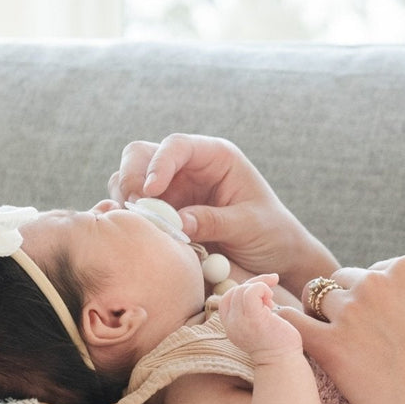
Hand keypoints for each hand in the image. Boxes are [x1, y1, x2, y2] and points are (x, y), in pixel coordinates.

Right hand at [108, 134, 335, 296]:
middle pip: (140, 156)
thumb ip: (214, 221)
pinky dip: (131, 221)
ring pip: (129, 182)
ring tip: (142, 228)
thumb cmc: (271, 233)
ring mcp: (171, 189)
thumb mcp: (249, 225)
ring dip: (127, 203)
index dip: (159, 163)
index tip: (151, 191)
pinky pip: (134, 210)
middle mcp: (188, 167)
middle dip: (132, 179)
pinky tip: (141, 237)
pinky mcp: (163, 213)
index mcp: (215, 157)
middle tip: (136, 211)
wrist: (276, 257)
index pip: (177, 146)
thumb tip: (175, 223)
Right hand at [217, 275, 303, 362]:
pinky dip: (262, 287)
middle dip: (254, 285)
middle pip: (235, 291)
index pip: (228, 297)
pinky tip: (271, 299)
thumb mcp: (259, 323)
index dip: (244, 289)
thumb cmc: (277, 343)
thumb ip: (253, 308)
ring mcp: (241, 321)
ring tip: (271, 302)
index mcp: (231, 326)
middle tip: (271, 297)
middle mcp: (232, 324)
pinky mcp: (254, 319)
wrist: (284, 362)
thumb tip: (260, 284)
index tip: (262, 294)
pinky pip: (251, 292)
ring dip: (260, 287)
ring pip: (241, 290)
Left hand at [277, 256, 404, 403]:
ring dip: (320, 321)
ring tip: (339, 351)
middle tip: (354, 341)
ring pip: (313, 300)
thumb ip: (403, 299)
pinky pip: (291, 324)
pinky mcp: (332, 344)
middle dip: (341, 307)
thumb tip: (376, 308)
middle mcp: (377, 281)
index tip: (378, 326)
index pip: (367, 273)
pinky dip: (287, 330)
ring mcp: (353, 311)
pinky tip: (292, 344)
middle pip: (337, 283)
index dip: (366, 300)